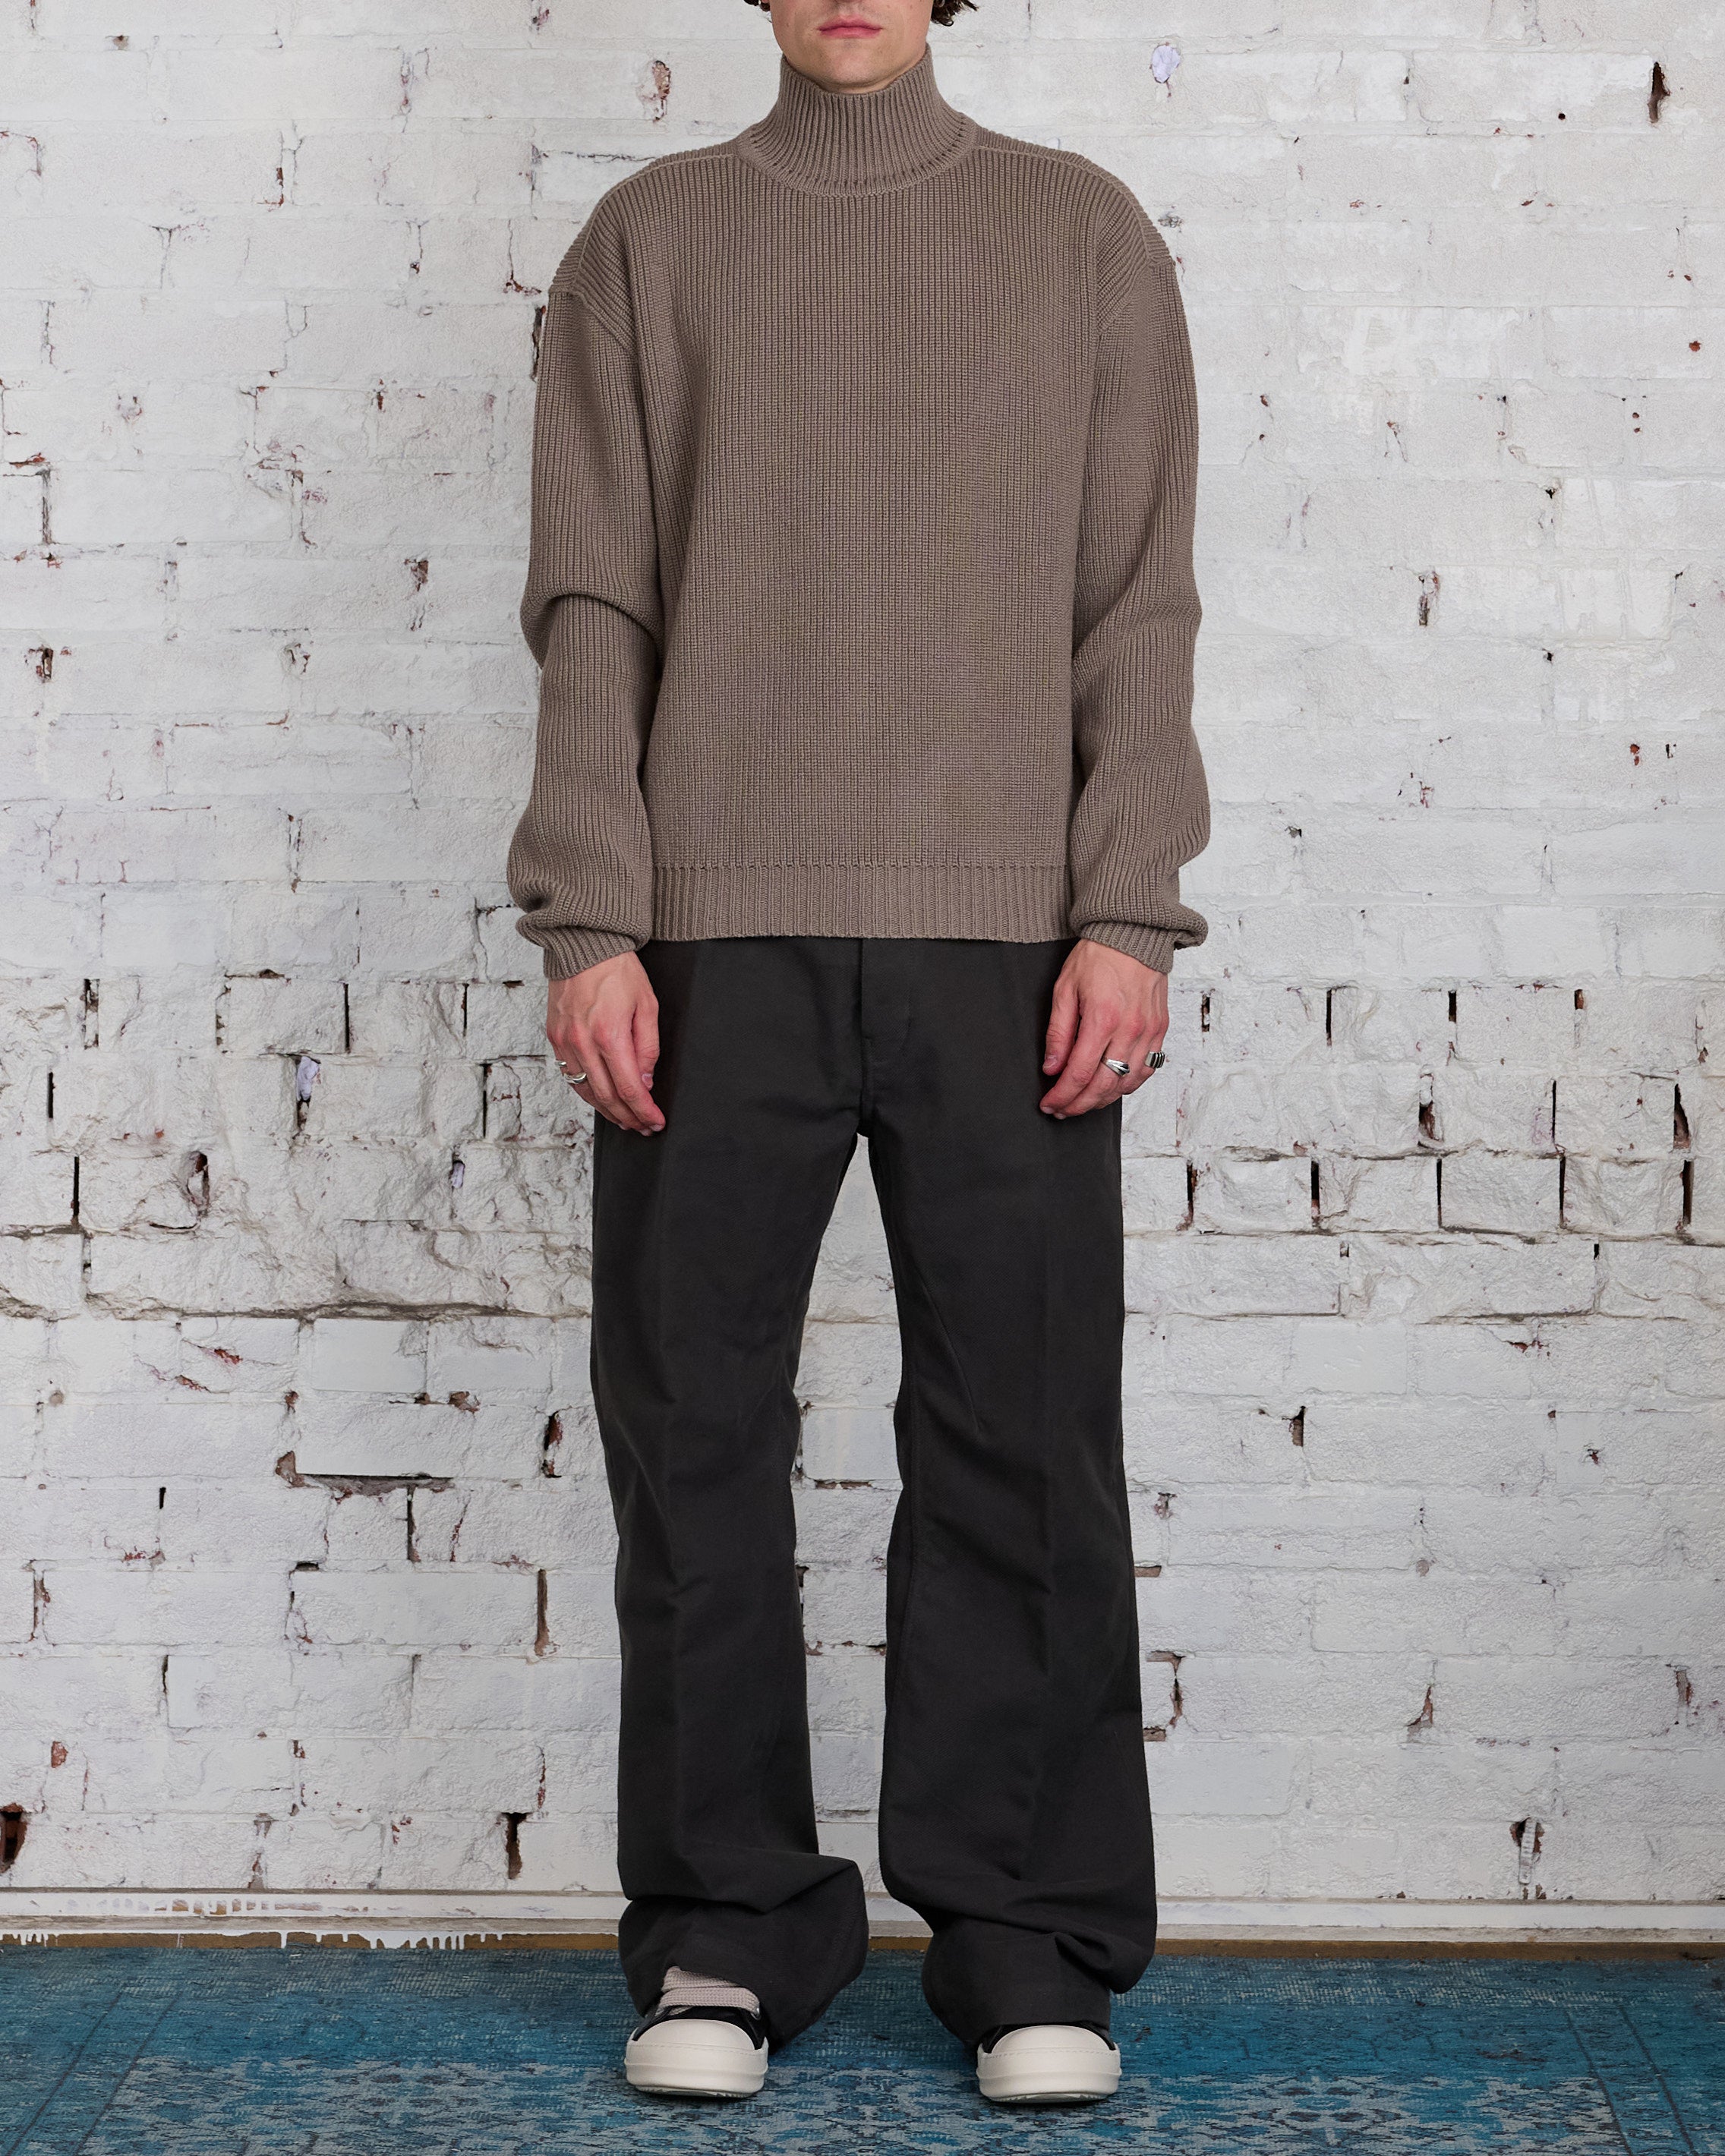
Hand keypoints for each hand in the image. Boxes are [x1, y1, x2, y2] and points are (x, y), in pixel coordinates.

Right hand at [546, 953, 663, 1134]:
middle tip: (644, 1127)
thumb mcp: (647, 1006)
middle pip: (607, 1098)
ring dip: (607, 1111)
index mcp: (610, 1036)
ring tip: (625, 1120)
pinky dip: (587, 1093)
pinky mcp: (554, 1037)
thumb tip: (646, 1081)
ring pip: (586, 1092)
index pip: (630, 1089)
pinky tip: (601, 1099)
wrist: (583, 945)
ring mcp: (565, 1042)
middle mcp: (583, 1044)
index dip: (645, 1112)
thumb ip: (648, 1047)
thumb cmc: (618, 970)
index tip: (656, 1122)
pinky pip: (570, 1076)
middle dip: (629, 1118)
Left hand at [1040, 939, 1166, 1118]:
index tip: (1049, 1104)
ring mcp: (1149, 1032)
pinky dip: (1128, 1085)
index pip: (1078, 1074)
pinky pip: (1147, 1070)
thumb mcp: (1065, 989)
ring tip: (1083, 1102)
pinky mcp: (1160, 1029)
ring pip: (1127, 1083)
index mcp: (1102, 1019)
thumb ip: (1058, 1033)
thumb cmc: (1097, 957)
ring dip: (1103, 1100)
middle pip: (1103, 1086)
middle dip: (1078, 1105)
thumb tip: (1052, 1068)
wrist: (1134, 933)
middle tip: (1061, 1110)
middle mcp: (1130, 1030)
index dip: (1061, 1096)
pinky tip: (1112, 1086)